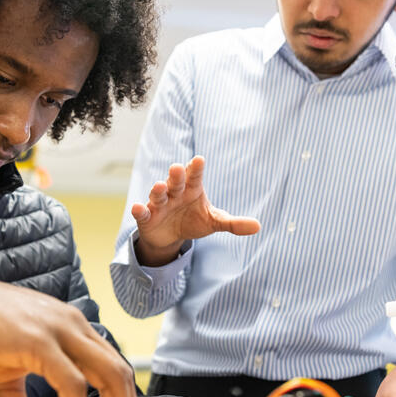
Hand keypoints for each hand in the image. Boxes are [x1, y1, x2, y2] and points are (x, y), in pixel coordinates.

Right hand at [131, 156, 259, 265]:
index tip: (199, 160)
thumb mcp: (215, 221)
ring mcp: (159, 204)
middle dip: (176, 175)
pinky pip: (143, 212)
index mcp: (192, 189)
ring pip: (158, 195)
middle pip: (176, 182)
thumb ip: (234, 223)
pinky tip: (137, 208)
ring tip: (159, 186)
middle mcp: (174, 193)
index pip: (195, 176)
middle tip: (178, 167)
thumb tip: (258, 226)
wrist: (172, 236)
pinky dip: (139, 210)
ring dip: (158, 190)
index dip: (196, 169)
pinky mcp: (147, 217)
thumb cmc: (194, 220)